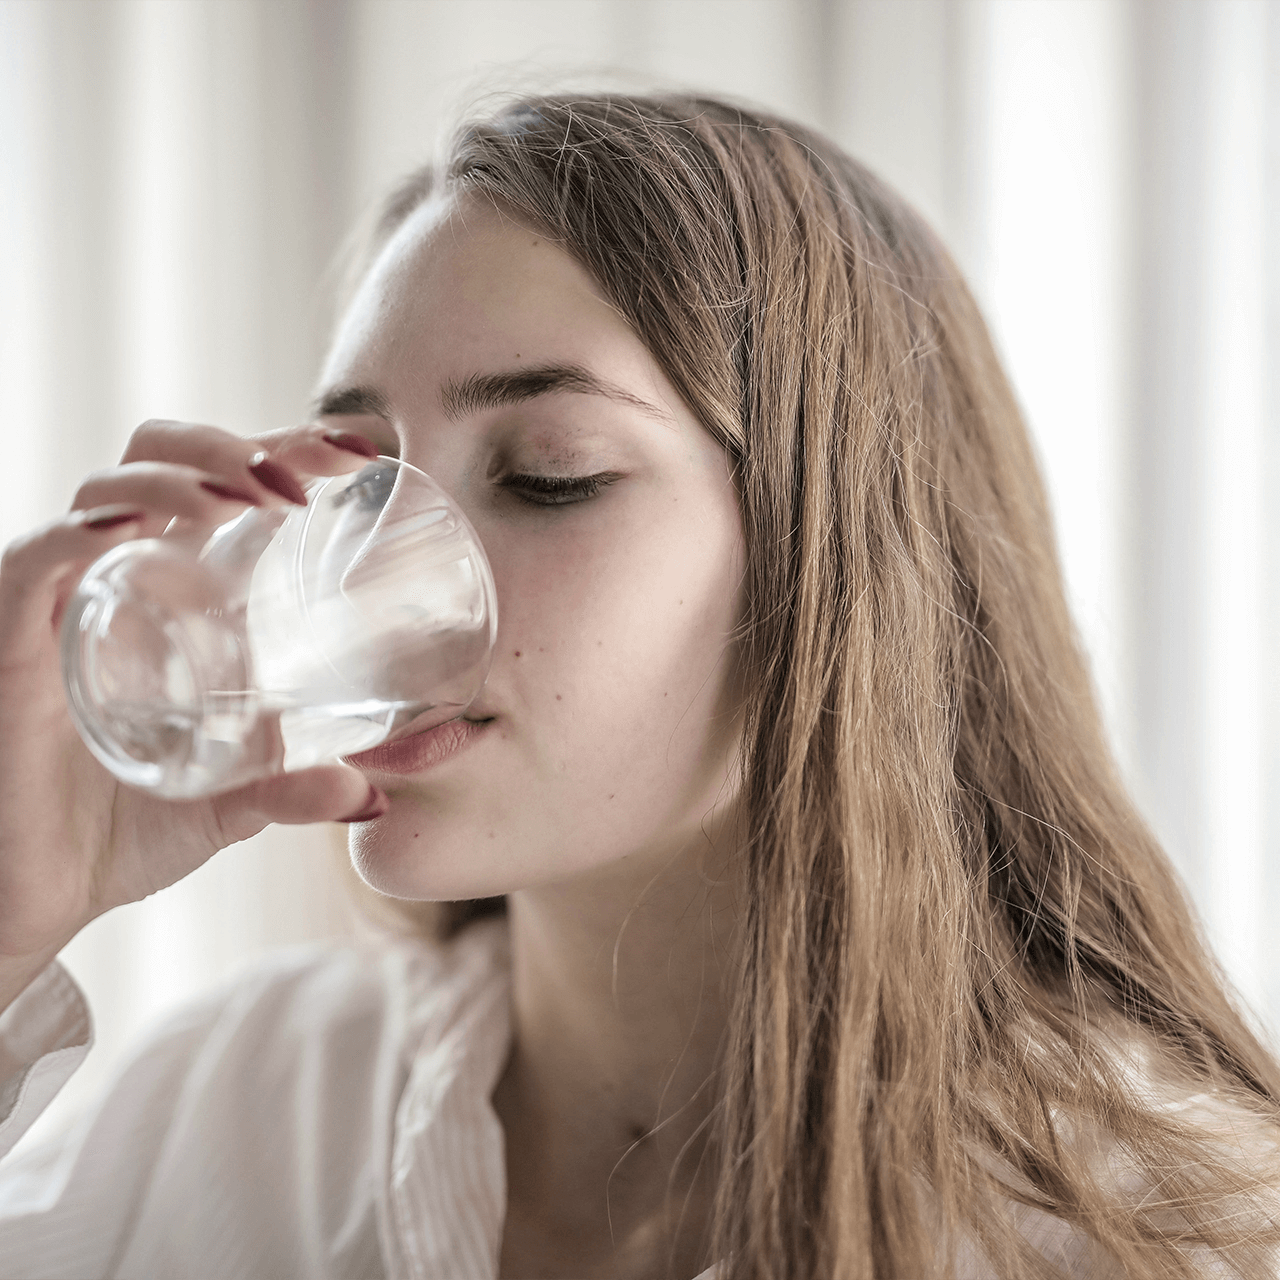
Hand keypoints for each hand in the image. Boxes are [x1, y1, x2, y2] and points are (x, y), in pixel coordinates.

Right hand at [0, 419, 387, 974]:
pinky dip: (86, 529)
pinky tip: (143, 527)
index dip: (281, 448)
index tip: (357, 452)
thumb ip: (294, 789)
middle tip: (309, 479)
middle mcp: (116, 580)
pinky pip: (36, 557)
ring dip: (186, 474)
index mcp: (170, 594)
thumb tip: (370, 797)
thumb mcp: (231, 802)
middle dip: (235, 445)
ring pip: (108, 490)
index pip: (217, 483)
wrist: (39, 895)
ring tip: (255, 498)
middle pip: (160, 458)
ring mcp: (62, 602)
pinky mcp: (11, 637)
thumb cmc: (123, 832)